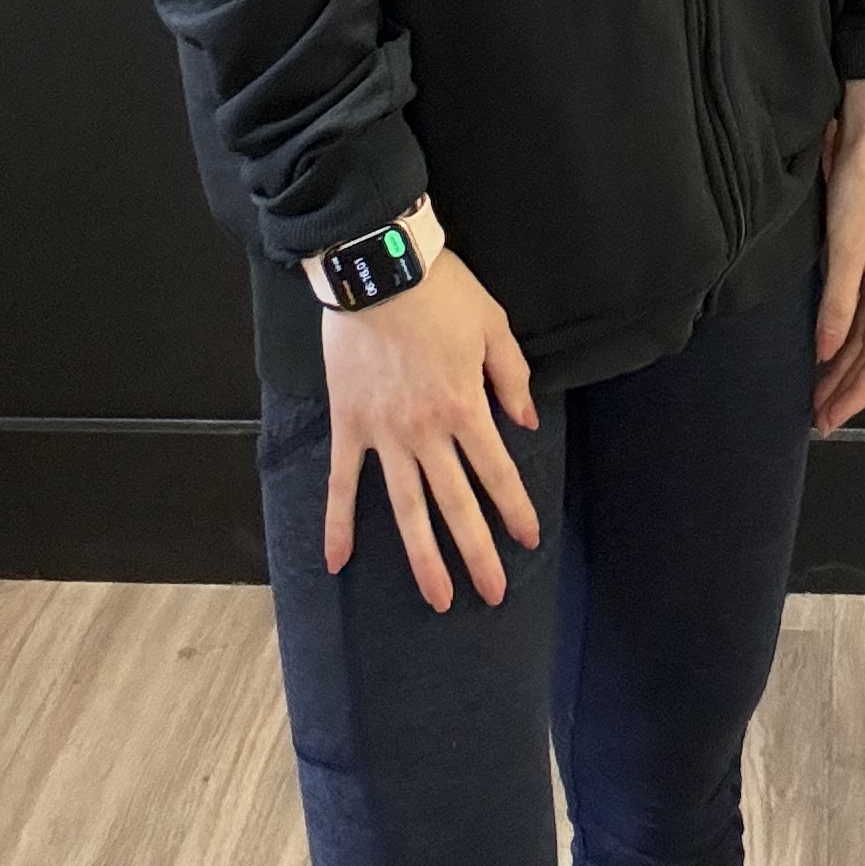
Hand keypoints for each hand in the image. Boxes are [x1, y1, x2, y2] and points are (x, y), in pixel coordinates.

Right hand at [322, 250, 541, 610]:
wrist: (378, 267)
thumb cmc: (441, 292)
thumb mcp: (493, 325)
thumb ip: (511, 378)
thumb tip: (526, 423)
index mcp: (464, 407)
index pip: (496, 472)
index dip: (514, 509)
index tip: (528, 540)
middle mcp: (426, 432)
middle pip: (455, 504)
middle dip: (476, 553)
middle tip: (491, 594)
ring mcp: (383, 434)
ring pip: (405, 507)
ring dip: (422, 556)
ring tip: (437, 597)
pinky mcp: (348, 426)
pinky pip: (342, 482)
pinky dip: (337, 523)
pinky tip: (337, 561)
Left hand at [813, 80, 864, 436]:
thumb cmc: (864, 185)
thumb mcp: (846, 246)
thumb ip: (837, 302)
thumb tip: (824, 352)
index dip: (855, 394)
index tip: (827, 419)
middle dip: (846, 388)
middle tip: (814, 417)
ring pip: (864, 336)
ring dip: (841, 367)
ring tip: (815, 392)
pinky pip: (855, 313)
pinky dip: (839, 337)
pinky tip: (821, 346)